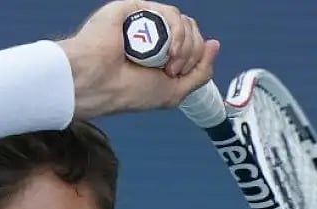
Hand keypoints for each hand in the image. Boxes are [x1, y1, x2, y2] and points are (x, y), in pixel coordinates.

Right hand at [60, 1, 220, 119]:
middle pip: (192, 31)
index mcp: (161, 53)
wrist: (101, 83)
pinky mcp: (136, 9)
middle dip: (192, 54)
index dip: (196, 58)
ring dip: (185, 46)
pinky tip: (167, 50)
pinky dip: (177, 33)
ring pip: (184, 22)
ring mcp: (145, 21)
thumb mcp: (175, 91)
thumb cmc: (130, 91)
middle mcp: (154, 35)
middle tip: (173, 70)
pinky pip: (170, 14)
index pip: (194, 43)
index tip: (179, 75)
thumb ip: (200, 72)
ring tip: (168, 63)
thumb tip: (215, 45)